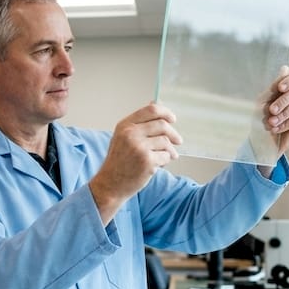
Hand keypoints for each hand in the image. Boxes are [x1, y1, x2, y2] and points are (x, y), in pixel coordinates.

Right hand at [89, 102, 181, 223]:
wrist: (110, 184)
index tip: (172, 119)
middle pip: (162, 125)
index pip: (151, 110)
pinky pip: (166, 156)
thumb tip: (155, 104)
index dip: (165, 113)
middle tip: (178, 141)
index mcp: (125, 125)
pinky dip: (165, 161)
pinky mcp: (147, 162)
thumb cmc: (119, 161)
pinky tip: (157, 166)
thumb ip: (139, 123)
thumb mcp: (123, 137)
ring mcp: (139, 148)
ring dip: (169, 151)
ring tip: (164, 158)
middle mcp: (131, 134)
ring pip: (166, 142)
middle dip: (173, 134)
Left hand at [261, 65, 288, 157]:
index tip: (280, 88)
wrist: (258, 141)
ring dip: (282, 114)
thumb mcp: (263, 101)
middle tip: (271, 111)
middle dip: (282, 102)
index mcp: (286, 91)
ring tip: (271, 123)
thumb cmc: (260, 119)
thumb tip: (285, 68)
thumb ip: (274, 86)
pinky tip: (276, 128)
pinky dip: (286, 123)